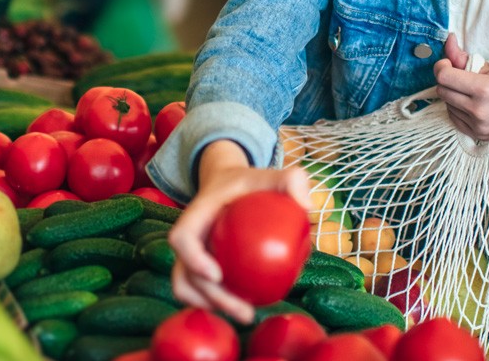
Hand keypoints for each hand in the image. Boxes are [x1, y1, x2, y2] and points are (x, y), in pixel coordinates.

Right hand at [168, 140, 310, 323]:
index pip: (182, 238)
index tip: (217, 275)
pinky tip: (247, 306)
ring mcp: (191, 254)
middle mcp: (189, 237)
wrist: (228, 184)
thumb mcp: (273, 174)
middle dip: (212, 298)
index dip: (193, 259)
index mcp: (197, 214)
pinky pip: (201, 290)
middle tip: (246, 312)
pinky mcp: (199, 266)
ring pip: (188, 288)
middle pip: (186, 274)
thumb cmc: (252, 182)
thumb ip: (292, 179)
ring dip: (211, 306)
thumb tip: (306, 207)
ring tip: (246, 314)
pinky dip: (217, 302)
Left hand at [434, 35, 488, 136]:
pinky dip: (457, 108)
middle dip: (447, 81)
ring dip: (453, 95)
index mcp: (484, 90)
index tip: (448, 63)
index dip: (442, 66)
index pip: (444, 77)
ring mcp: (478, 126)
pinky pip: (453, 117)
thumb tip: (447, 40)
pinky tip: (472, 103)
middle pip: (442, 91)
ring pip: (446, 104)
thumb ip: (463, 56)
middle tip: (461, 76)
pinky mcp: (477, 135)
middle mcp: (480, 111)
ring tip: (471, 92)